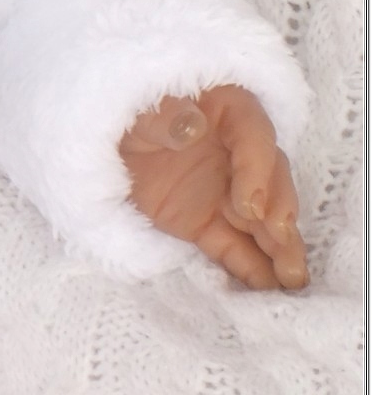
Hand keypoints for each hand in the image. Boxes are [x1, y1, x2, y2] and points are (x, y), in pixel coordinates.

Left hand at [120, 84, 306, 290]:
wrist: (102, 142)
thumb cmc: (130, 112)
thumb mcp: (141, 106)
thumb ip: (166, 115)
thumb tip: (189, 126)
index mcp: (229, 111)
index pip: (254, 136)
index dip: (257, 170)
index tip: (250, 203)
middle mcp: (238, 154)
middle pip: (272, 180)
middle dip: (279, 211)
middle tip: (280, 238)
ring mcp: (225, 192)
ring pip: (261, 220)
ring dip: (279, 247)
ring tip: (293, 277)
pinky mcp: (206, 223)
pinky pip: (234, 246)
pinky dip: (250, 267)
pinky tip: (267, 287)